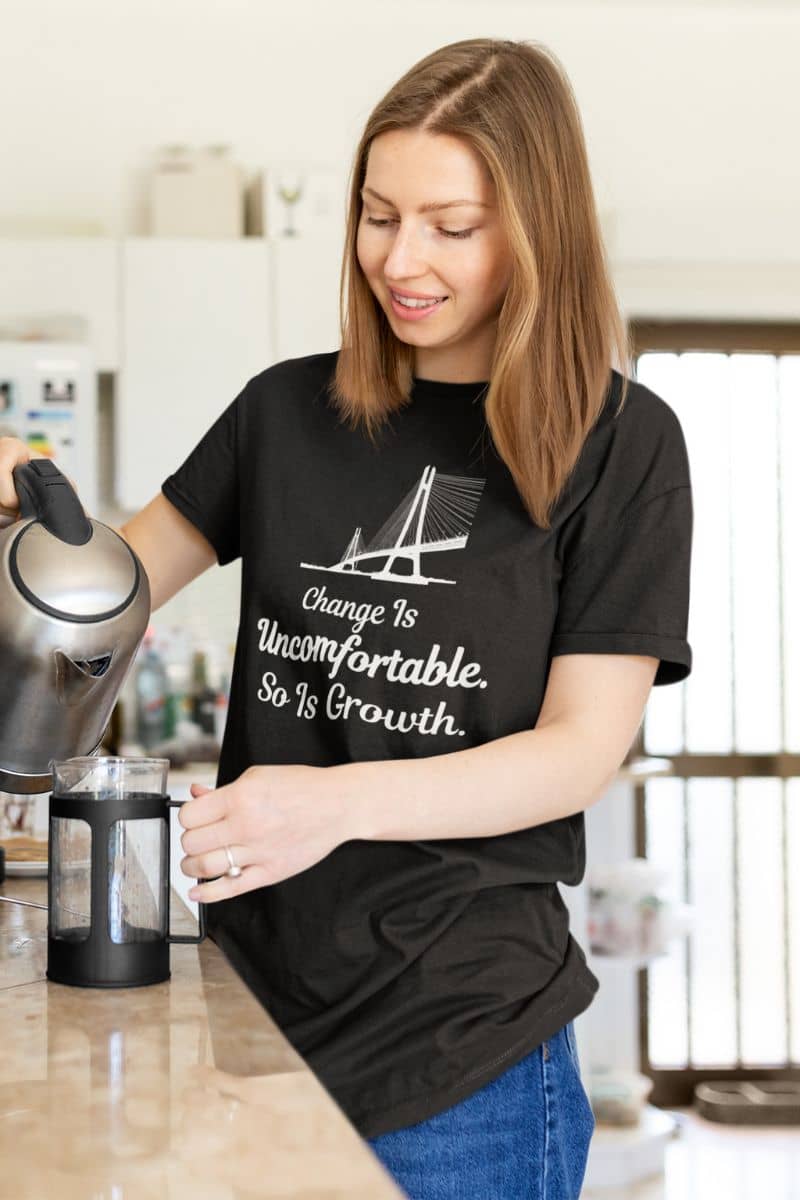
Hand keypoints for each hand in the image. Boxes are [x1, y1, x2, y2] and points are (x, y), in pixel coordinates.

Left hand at [178, 763, 352, 903]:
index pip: (189, 815)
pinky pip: (231, 888)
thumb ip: (223, 790)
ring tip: (195, 861)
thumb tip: (195, 796)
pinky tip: (197, 891)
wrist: (338, 804)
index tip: (194, 817)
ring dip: (191, 866)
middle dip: (190, 840)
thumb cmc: (301, 787)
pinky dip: (207, 893)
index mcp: (240, 797)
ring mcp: (258, 852)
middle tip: (199, 837)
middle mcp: (246, 826)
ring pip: (204, 867)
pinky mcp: (270, 872)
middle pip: (192, 843)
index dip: (188, 816)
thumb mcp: (258, 776)